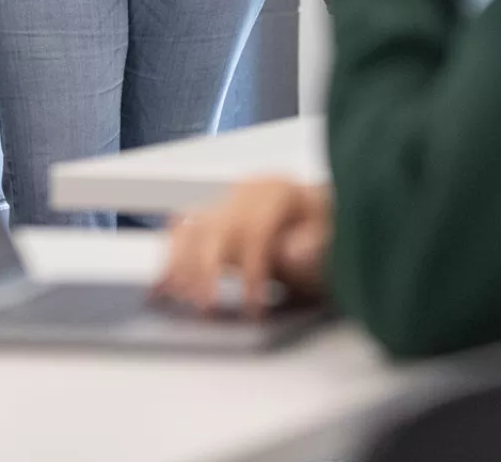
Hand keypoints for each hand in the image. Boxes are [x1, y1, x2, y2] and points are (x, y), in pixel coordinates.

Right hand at [153, 177, 331, 313]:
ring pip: (190, 228)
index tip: (253, 307)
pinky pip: (182, 231)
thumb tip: (293, 252)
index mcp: (280, 192)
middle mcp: (248, 193)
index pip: (255, 229)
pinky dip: (171, 258)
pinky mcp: (215, 217)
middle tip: (208, 308)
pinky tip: (162, 283)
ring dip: (181, 266)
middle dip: (206, 271)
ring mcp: (228, 203)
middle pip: (215, 227)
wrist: (329, 226)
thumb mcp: (338, 241)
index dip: (250, 271)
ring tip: (181, 299)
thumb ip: (320, 248)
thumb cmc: (332, 237)